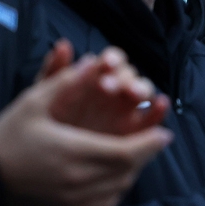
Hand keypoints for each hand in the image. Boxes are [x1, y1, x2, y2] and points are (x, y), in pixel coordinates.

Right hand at [0, 63, 172, 205]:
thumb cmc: (6, 136)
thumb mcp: (32, 102)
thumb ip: (65, 81)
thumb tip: (93, 61)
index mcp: (70, 152)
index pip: (124, 152)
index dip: (149, 142)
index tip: (165, 131)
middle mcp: (75, 180)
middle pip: (127, 170)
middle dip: (147, 153)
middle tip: (159, 137)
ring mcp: (71, 200)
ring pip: (119, 187)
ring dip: (135, 169)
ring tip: (141, 150)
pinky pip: (105, 202)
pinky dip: (118, 186)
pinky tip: (117, 171)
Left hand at [41, 40, 169, 135]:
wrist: (47, 160)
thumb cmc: (47, 124)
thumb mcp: (43, 97)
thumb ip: (54, 72)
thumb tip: (63, 45)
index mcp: (97, 78)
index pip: (113, 62)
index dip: (113, 60)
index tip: (106, 63)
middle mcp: (116, 92)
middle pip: (130, 76)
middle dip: (124, 78)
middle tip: (109, 86)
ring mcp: (127, 112)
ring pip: (143, 94)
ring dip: (142, 89)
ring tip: (134, 93)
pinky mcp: (136, 133)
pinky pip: (151, 120)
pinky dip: (159, 111)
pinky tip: (161, 104)